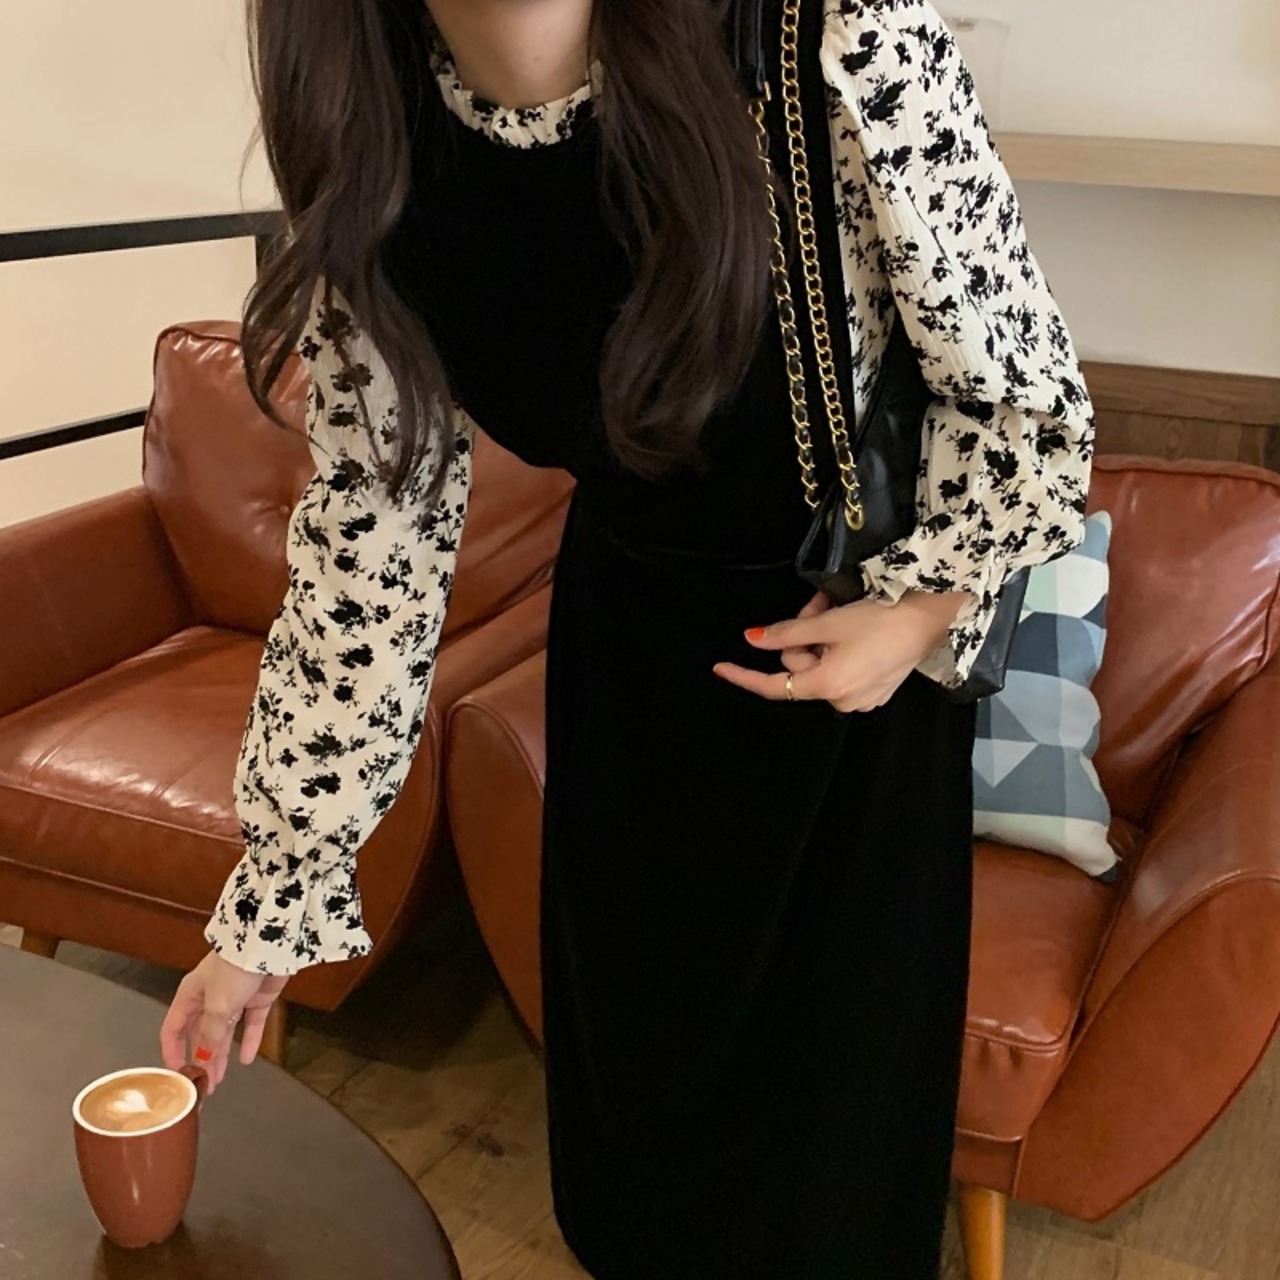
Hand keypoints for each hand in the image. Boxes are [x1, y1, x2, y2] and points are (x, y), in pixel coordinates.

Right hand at [160, 950, 287, 1093]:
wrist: (267, 947)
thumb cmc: (233, 969)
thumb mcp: (217, 1006)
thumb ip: (209, 1035)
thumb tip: (203, 1058)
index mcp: (191, 995)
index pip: (173, 1028)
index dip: (172, 1051)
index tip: (176, 1074)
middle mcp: (209, 998)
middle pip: (200, 1035)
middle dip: (200, 1059)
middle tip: (202, 1085)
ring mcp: (234, 998)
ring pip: (224, 1033)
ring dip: (221, 1056)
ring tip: (218, 1080)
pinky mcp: (257, 998)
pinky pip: (251, 1025)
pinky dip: (249, 1041)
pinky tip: (246, 1059)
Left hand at [713, 588, 970, 712]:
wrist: (931, 617)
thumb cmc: (880, 618)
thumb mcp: (827, 622)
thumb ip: (786, 633)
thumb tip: (753, 639)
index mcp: (828, 685)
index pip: (775, 687)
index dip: (745, 676)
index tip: (720, 667)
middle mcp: (843, 700)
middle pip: (801, 667)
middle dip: (803, 636)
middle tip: (817, 605)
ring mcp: (862, 698)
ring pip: (820, 665)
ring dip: (821, 637)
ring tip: (836, 608)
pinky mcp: (877, 690)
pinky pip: (842, 670)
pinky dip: (840, 649)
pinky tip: (855, 627)